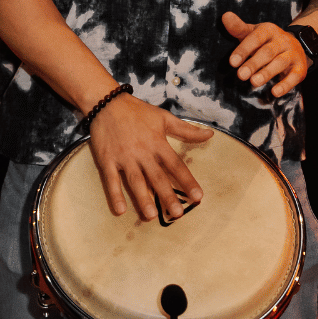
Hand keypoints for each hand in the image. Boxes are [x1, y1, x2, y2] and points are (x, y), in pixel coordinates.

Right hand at [89, 94, 212, 221]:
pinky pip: (111, 180)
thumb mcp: (164, 118)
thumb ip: (187, 130)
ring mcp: (124, 157)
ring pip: (136, 181)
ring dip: (143, 198)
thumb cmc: (138, 111)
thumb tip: (210, 134)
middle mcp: (142, 152)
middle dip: (168, 195)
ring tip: (151, 215)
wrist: (108, 102)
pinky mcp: (107, 160)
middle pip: (157, 177)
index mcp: (157, 142)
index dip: (187, 181)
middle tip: (177, 214)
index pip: (176, 165)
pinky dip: (115, 195)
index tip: (198, 197)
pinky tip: (120, 210)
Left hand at [223, 12, 307, 96]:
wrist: (296, 46)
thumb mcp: (253, 33)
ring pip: (280, 63)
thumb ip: (238, 28)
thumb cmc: (266, 42)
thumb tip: (225, 16)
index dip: (244, 49)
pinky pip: (294, 76)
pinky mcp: (300, 68)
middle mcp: (282, 40)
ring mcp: (293, 54)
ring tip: (254, 82)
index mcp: (269, 30)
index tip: (232, 62)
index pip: (256, 38)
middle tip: (240, 75)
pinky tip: (274, 93)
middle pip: (267, 52)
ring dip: (267, 73)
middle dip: (254, 64)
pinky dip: (285, 85)